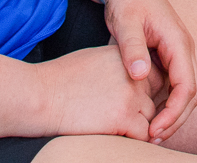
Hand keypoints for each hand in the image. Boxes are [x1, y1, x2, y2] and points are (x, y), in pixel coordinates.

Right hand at [36, 44, 165, 140]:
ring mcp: (130, 95)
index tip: (132, 102)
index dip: (144, 91)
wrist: (40, 95)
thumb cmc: (58, 80)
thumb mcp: (93, 60)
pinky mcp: (123, 116)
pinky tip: (118, 137)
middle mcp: (132, 74)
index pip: (152, 74)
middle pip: (155, 95)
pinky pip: (143, 133)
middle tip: (131, 121)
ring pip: (152, 116)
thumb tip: (127, 77)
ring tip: (123, 131)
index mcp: (124, 57)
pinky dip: (134, 139)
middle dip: (146, 109)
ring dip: (140, 126)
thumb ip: (115, 66)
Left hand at [101, 0, 196, 143]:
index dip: (174, 112)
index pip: (187, 86)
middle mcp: (184, 49)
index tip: (155, 129)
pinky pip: (174, 85)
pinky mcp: (168, 56)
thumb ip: (133, 48)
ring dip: (172, 113)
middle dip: (176, 119)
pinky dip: (166, 103)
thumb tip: (140, 77)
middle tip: (153, 138)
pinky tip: (148, 114)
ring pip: (185, 91)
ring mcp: (178, 53)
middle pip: (191, 93)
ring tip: (151, 132)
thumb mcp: (126, 22)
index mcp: (178, 42)